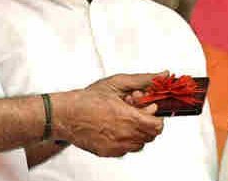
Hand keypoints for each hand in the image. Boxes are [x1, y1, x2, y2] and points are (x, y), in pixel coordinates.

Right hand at [50, 73, 164, 156]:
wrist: (65, 115)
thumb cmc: (87, 99)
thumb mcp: (117, 83)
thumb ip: (143, 79)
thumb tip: (162, 74)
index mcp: (128, 118)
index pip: (158, 126)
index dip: (155, 116)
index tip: (148, 108)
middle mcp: (124, 135)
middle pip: (151, 135)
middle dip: (146, 121)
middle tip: (133, 110)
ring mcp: (117, 146)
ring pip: (140, 143)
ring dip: (137, 131)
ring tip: (122, 118)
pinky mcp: (109, 152)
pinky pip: (126, 149)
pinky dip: (125, 139)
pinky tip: (114, 127)